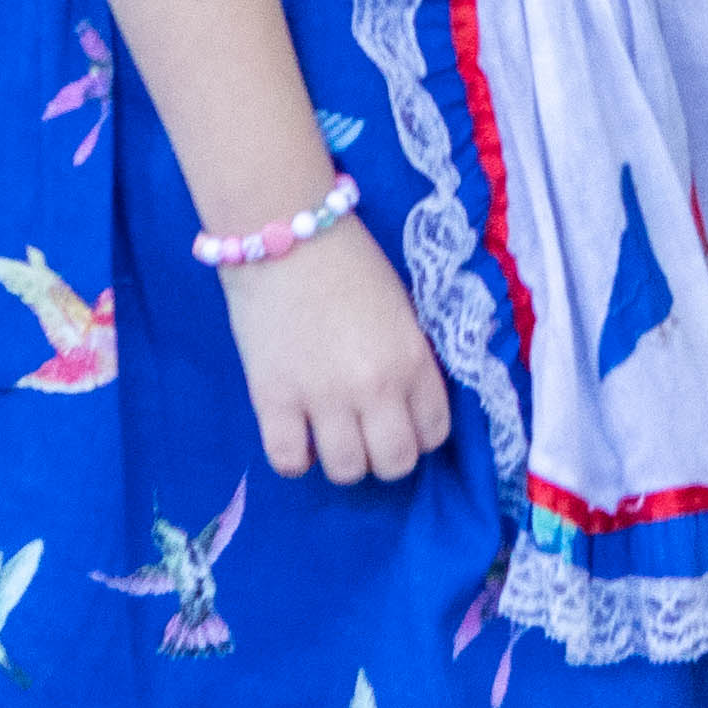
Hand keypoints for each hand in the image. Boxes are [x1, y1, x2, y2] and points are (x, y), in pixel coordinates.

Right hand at [214, 218, 460, 485]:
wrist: (284, 235)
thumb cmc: (351, 264)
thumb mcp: (403, 312)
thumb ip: (411, 361)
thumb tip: (410, 405)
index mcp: (413, 360)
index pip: (434, 433)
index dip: (419, 433)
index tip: (402, 421)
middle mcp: (375, 387)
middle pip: (394, 464)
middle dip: (385, 457)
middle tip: (368, 434)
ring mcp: (322, 397)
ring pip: (346, 471)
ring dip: (342, 459)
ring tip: (331, 433)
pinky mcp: (272, 399)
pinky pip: (289, 461)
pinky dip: (295, 457)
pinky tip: (296, 434)